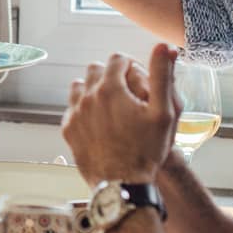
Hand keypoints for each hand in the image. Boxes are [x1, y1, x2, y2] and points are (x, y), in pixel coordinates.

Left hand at [61, 44, 180, 186]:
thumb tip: (164, 47)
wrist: (122, 185)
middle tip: (127, 93)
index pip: (117, 58)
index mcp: (111, 88)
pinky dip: (84, 109)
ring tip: (112, 106)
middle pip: (96, 69)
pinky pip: (72, 108)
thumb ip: (162, 75)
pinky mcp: (68, 129)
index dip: (131, 66)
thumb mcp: (164, 113)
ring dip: (94, 89)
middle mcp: (87, 96)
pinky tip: (99, 122)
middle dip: (112, 75)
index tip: (139, 79)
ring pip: (79, 85)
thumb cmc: (147, 150)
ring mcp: (74, 113)